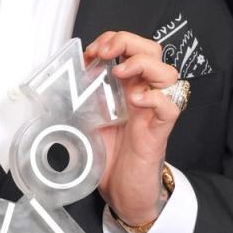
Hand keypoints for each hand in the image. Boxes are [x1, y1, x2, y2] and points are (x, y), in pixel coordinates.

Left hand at [84, 30, 183, 225]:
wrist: (122, 192)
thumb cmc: (109, 157)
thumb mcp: (88, 119)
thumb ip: (81, 98)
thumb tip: (62, 79)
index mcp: (127, 87)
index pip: (131, 48)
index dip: (113, 40)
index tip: (92, 50)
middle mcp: (144, 93)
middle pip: (152, 51)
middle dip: (129, 42)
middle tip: (106, 53)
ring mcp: (154, 111)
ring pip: (168, 73)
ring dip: (143, 65)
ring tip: (120, 73)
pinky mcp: (160, 131)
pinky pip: (170, 105)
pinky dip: (154, 97)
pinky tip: (136, 100)